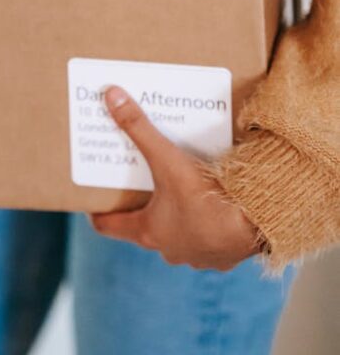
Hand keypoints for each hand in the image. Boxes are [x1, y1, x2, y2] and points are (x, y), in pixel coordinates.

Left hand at [89, 86, 261, 270]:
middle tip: (142, 184)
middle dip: (143, 206)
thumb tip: (111, 98)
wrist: (261, 221)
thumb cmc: (208, 197)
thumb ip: (138, 128)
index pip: (109, 226)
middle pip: (146, 228)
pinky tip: (216, 203)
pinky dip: (208, 222)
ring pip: (180, 235)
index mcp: (148, 232)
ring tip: (181, 189)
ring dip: (178, 216)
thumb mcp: (167, 159)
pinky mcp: (226, 255)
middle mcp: (170, 250)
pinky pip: (210, 238)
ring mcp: (199, 256)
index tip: (93, 200)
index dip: (99, 212)